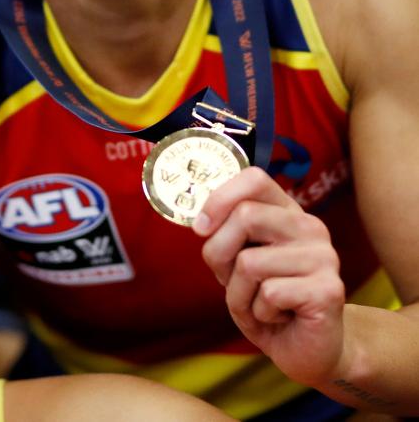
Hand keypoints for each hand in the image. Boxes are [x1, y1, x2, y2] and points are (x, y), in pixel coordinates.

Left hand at [193, 167, 345, 387]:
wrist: (306, 351)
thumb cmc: (267, 302)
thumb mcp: (237, 262)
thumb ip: (226, 234)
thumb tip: (202, 222)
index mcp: (287, 212)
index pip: (254, 179)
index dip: (220, 198)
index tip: (201, 228)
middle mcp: (310, 226)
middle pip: (245, 215)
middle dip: (220, 254)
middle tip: (231, 280)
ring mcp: (324, 256)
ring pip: (250, 262)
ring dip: (239, 294)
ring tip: (260, 305)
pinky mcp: (328, 290)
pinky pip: (268, 294)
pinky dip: (259, 313)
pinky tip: (279, 318)